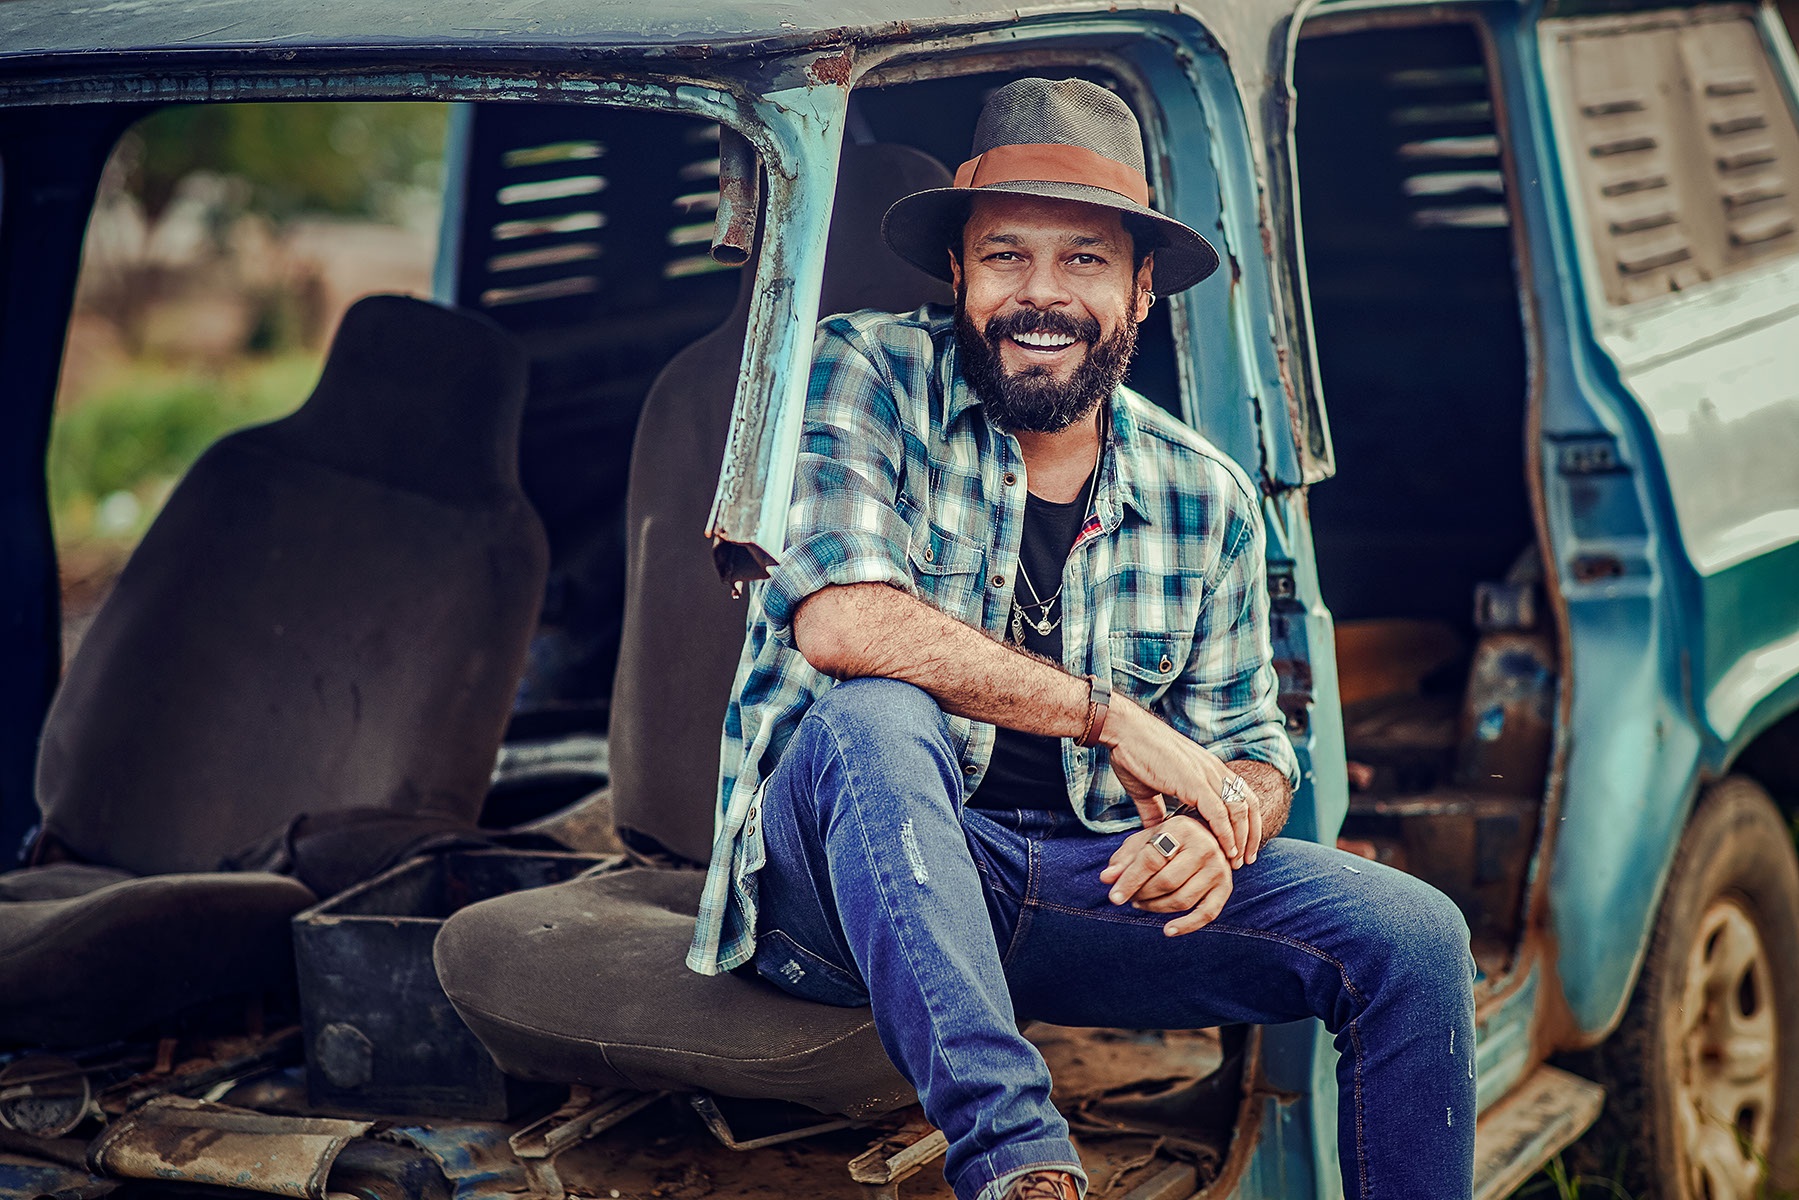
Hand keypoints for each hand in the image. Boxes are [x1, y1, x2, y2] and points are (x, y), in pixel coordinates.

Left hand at [1100, 818, 1233, 935]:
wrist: (1207, 834)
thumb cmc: (1169, 838)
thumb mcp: (1145, 839)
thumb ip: (1124, 858)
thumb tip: (1106, 879)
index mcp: (1181, 829)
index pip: (1150, 860)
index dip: (1129, 880)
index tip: (1113, 897)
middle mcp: (1204, 847)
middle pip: (1166, 882)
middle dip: (1142, 894)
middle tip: (1130, 898)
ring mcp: (1218, 868)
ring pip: (1182, 899)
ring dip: (1156, 908)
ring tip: (1141, 904)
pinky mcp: (1225, 887)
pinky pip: (1207, 914)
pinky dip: (1186, 926)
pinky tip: (1167, 930)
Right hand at [1101, 700, 1261, 866]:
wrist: (1124, 731)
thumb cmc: (1133, 754)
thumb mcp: (1148, 789)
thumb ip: (1154, 811)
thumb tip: (1154, 832)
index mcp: (1208, 769)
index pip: (1242, 796)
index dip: (1247, 823)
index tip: (1242, 847)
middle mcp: (1214, 770)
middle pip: (1249, 804)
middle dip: (1252, 834)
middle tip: (1246, 860)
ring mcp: (1206, 774)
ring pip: (1239, 810)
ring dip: (1242, 838)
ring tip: (1238, 861)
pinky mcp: (1194, 781)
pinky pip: (1219, 812)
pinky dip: (1226, 833)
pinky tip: (1227, 850)